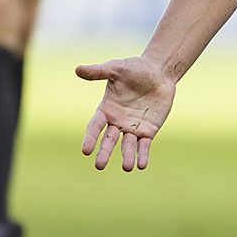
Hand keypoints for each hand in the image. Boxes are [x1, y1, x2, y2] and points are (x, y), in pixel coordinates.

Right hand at [75, 55, 175, 170]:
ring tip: (127, 168)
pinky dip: (142, 155)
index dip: (90, 138)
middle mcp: (117, 122)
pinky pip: (144, 145)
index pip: (95, 126)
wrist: (159, 73)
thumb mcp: (116, 68)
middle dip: (104, 152)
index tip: (86, 150)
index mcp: (106, 109)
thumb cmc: (135, 69)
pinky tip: (141, 165)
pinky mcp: (148, 131)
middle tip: (99, 166)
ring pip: (128, 145)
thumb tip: (77, 69)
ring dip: (127, 156)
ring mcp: (132, 128)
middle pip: (109, 140)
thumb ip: (99, 71)